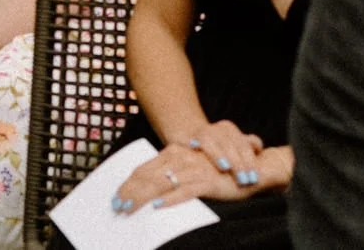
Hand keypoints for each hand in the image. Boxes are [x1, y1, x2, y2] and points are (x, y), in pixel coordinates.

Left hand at [112, 127, 284, 214]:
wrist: (248, 168)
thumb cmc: (215, 171)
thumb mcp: (188, 169)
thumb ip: (170, 174)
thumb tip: (149, 191)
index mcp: (172, 155)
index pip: (142, 170)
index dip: (127, 184)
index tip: (116, 196)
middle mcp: (179, 159)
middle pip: (146, 177)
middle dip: (129, 193)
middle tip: (116, 206)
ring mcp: (192, 169)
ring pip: (161, 184)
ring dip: (142, 198)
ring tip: (129, 208)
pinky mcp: (206, 182)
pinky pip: (185, 192)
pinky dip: (170, 199)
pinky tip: (157, 206)